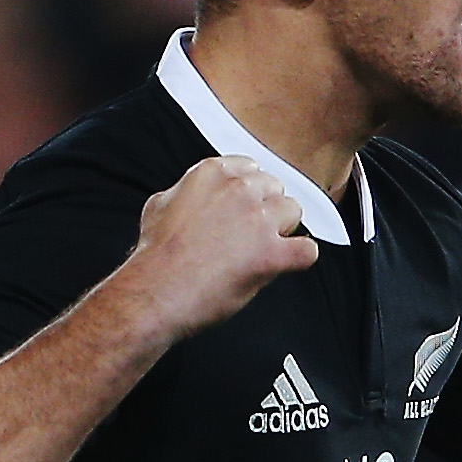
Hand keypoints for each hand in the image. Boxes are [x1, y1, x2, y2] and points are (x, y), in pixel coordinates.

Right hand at [127, 156, 317, 336]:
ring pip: (294, 212)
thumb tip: (194, 195)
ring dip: (281, 230)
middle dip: (265, 208)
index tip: (243, 205)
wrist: (154, 292)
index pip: (251, 168)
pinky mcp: (273, 253)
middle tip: (246, 232)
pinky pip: (307, 250)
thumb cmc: (155, 256)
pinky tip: (281, 264)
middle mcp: (239, 191)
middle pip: (275, 188)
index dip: (248, 191)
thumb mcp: (159, 206)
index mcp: (212, 174)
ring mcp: (259, 221)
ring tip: (259, 248)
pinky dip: (297, 258)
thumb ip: (187, 192)